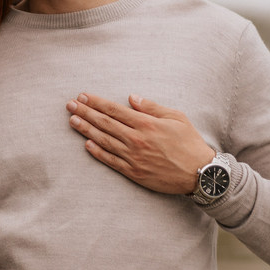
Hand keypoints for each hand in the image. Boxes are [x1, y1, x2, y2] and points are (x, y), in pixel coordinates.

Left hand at [66, 93, 214, 194]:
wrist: (199, 173)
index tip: (83, 96)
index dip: (96, 102)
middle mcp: (136, 139)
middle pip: (105, 123)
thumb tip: (132, 98)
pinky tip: (86, 144)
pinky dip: (97, 152)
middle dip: (85, 112)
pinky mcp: (133, 172)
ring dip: (86, 129)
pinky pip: (111, 160)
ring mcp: (133, 157)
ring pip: (104, 140)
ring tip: (72, 121)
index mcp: (146, 123)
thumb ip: (152, 107)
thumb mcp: (176, 117)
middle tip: (70, 105)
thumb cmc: (189, 143)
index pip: (114, 110)